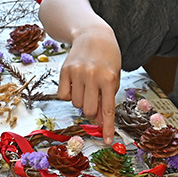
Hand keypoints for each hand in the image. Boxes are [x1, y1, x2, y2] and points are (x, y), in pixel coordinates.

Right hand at [57, 26, 121, 143]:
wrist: (93, 34)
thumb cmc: (108, 58)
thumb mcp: (114, 77)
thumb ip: (107, 98)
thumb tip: (99, 122)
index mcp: (109, 78)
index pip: (108, 109)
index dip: (108, 127)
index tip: (108, 141)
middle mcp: (92, 76)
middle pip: (89, 110)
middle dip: (92, 111)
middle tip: (95, 100)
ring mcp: (77, 72)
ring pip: (76, 104)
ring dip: (81, 101)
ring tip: (87, 86)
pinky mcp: (64, 70)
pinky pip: (63, 96)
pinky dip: (69, 95)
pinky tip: (75, 84)